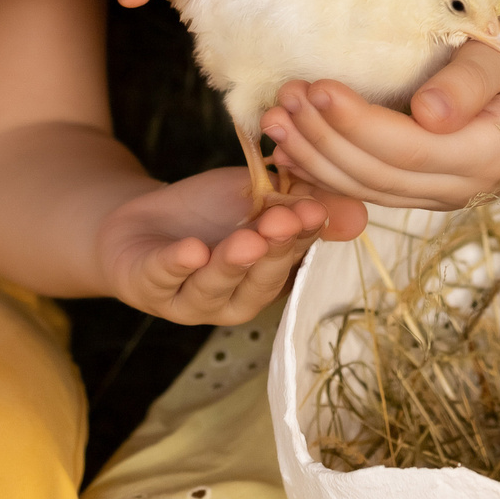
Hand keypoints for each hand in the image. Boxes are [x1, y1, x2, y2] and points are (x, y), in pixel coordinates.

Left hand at [97, 167, 366, 324]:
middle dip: (272, 251)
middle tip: (284, 223)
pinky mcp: (147, 287)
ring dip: (231, 264)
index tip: (314, 210)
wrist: (139, 223)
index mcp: (264, 278)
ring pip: (213, 286)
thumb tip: (360, 213)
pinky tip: (190, 250)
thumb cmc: (208, 213)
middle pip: (256, 279)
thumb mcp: (258, 198)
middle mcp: (231, 299)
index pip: (290, 256)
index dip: (302, 234)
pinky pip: (163, 278)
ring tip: (246, 240)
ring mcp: (189, 300)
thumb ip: (302, 202)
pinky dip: (175, 265)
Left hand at [263, 16, 499, 210]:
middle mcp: (458, 190)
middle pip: (376, 174)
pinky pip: (364, 190)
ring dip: (313, 158)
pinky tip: (286, 153)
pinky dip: (321, 174)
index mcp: (484, 156)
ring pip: (363, 189)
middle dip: (323, 139)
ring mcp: (437, 197)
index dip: (357, 123)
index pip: (407, 149)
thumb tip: (428, 113)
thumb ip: (467, 84)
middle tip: (283, 99)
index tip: (318, 88)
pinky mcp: (417, 192)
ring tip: (274, 120)